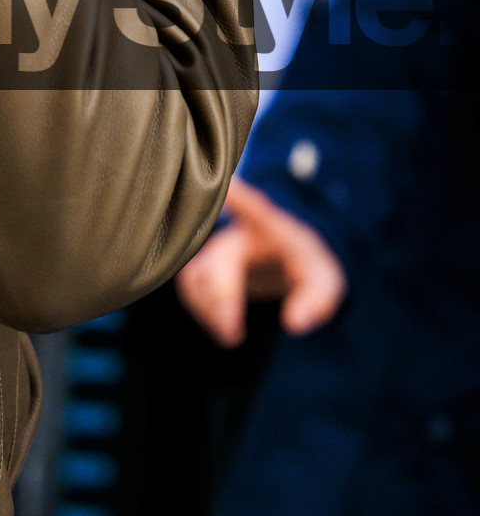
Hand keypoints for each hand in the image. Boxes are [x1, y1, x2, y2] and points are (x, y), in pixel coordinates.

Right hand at [176, 175, 347, 347]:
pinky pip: (190, 287)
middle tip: (232, 331)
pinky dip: (203, 310)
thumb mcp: (324, 284)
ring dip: (209, 308)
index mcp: (271, 228)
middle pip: (218, 260)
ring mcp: (215, 248)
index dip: (239, 196)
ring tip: (231, 334)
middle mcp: (237, 232)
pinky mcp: (202, 267)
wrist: (287, 266)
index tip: (226, 182)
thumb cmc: (307, 268)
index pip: (255, 209)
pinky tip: (222, 326)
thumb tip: (294, 324)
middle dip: (221, 298)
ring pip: (195, 276)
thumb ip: (316, 301)